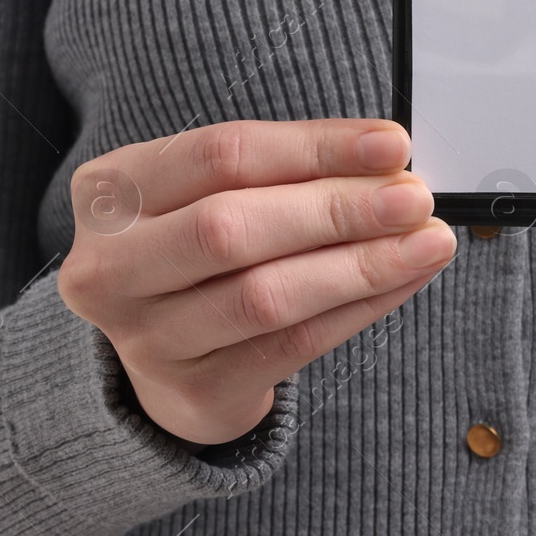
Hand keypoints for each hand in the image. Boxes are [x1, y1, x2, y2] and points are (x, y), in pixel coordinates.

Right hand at [57, 118, 454, 446]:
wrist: (154, 354)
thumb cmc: (192, 249)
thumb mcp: (203, 191)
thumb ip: (280, 172)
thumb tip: (385, 159)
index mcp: (109, 191)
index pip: (220, 155)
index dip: (313, 147)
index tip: (389, 144)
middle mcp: (111, 266)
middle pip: (232, 227)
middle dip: (337, 209)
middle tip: (413, 198)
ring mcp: (146, 338)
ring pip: (266, 295)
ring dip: (361, 264)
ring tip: (426, 241)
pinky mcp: (194, 391)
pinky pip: (292, 345)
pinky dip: (358, 308)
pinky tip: (402, 280)